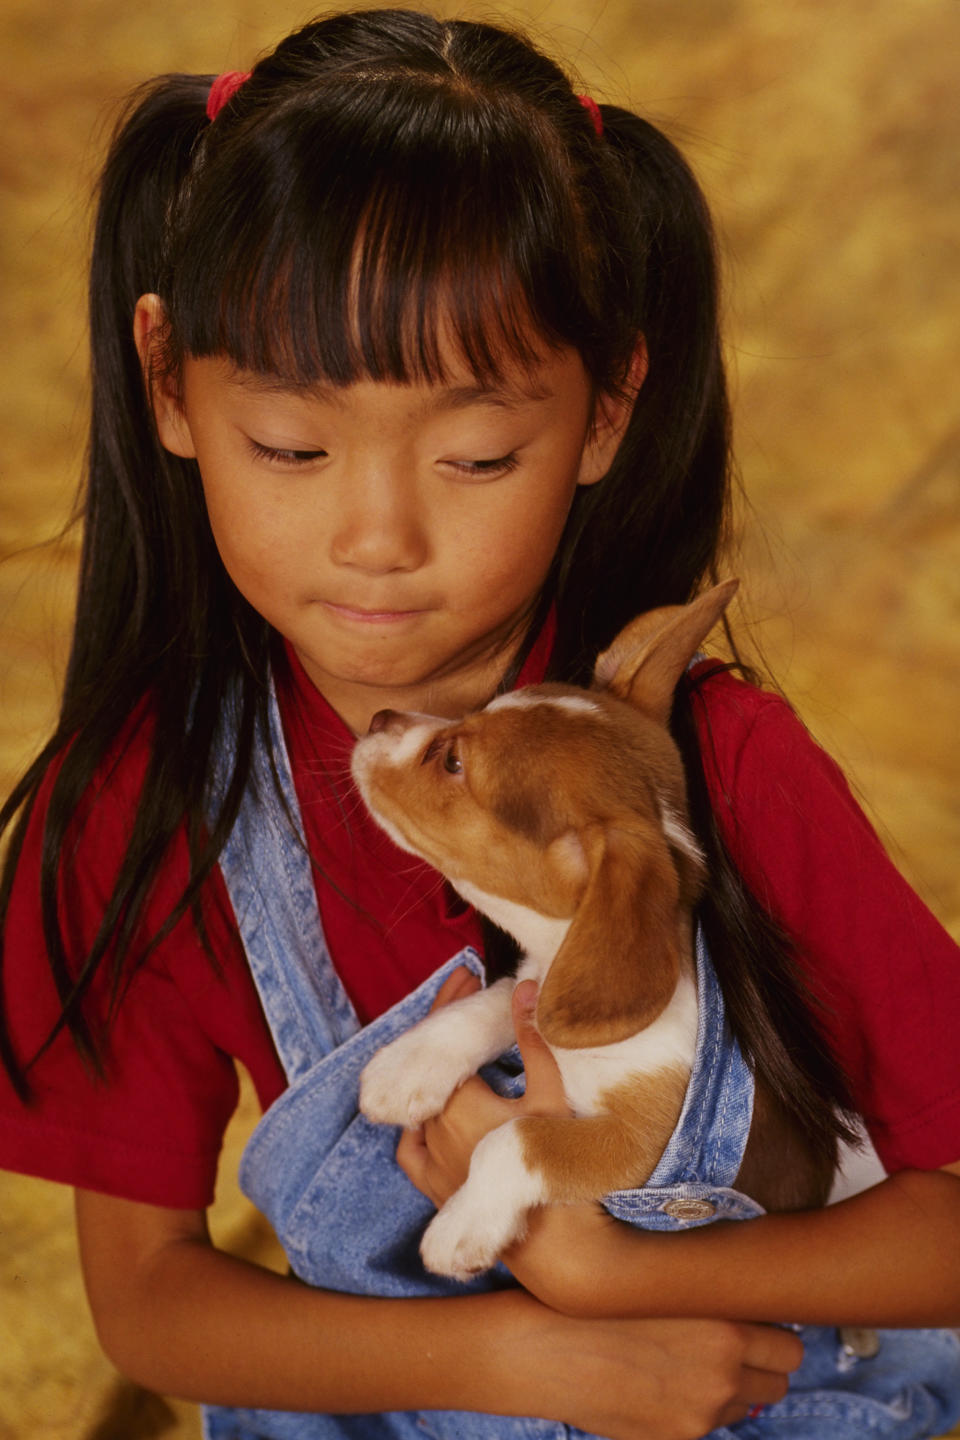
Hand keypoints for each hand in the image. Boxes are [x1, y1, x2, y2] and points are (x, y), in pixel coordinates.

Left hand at [397, 978, 568, 1207]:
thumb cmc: (560, 1172)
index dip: (452, 1003)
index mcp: (458, 1106)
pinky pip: (409, 1145)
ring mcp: (428, 1160)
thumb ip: (536, 1043)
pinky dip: (414, 1120)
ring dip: (432, 1068)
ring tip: (450, 1039)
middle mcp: (433, 1130)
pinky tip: (427, 1107)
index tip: (467, 974)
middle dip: (444, 1025)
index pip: (442, 1040)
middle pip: (427, 1066)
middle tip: (464, 987)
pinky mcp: (431, 1186)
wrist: (555, 1246)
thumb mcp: (554, 1100)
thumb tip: (525, 988)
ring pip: (418, 1100)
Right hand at [517, 1305, 802, 1439]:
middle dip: (762, 1365)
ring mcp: (702, 1412)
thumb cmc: (600, 1303)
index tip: (752, 1323)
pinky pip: (710, 1424)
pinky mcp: (678, 1438)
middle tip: (732, 1347)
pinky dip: (698, 1408)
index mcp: (724, 1326)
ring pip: (750, 1406)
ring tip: (689, 1363)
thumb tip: (747, 1316)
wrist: (547, 1348)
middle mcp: (723, 1373)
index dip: (771, 1333)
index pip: (790, 1343)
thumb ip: (712, 1305)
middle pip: (781, 1380)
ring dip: (733, 1388)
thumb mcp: (666, 1289)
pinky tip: (664, 1385)